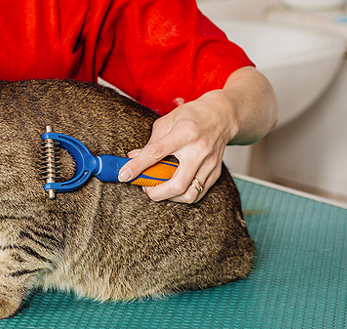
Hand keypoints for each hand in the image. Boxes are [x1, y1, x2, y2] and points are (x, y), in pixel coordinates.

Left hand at [119, 90, 236, 202]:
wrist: (223, 116)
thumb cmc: (192, 116)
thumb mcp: (167, 121)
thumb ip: (150, 142)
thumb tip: (132, 158)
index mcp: (184, 132)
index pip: (156, 153)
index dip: (137, 166)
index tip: (123, 175)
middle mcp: (199, 150)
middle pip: (177, 183)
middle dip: (155, 193)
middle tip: (145, 188)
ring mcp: (209, 163)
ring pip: (189, 194)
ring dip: (169, 197)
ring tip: (159, 189)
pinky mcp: (216, 172)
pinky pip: (198, 194)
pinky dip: (181, 195)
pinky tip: (172, 189)